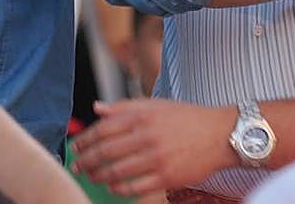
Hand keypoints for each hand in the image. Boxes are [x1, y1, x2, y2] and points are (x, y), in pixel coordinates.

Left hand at [70, 99, 235, 196]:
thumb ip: (124, 107)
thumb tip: (97, 108)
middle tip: (75, 167)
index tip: (74, 148)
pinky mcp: (166, 177)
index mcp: (141, 116)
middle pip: (105, 152)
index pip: (102, 130)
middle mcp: (146, 136)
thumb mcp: (155, 105)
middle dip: (85, 161)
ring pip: (116, 172)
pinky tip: (112, 187)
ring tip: (91, 177)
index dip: (84, 141)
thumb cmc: (185, 118)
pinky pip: (134, 188)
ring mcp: (156, 158)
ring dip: (98, 177)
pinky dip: (119, 189)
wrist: (219, 134)